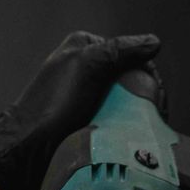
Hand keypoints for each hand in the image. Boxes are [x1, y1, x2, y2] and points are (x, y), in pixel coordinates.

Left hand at [0, 31, 160, 189]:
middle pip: (132, 76)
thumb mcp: (88, 65)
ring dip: (138, 111)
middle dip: (144, 95)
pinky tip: (131, 132)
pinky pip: (119, 115)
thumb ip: (121, 50)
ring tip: (141, 126)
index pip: (131, 54)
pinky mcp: (90, 115)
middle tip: (151, 114)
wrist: (32, 147)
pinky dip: (127, 123)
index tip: (157, 98)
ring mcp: (89, 92)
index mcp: (85, 46)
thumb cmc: (53, 105)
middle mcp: (87, 66)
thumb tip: (154, 42)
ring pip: (128, 98)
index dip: (148, 74)